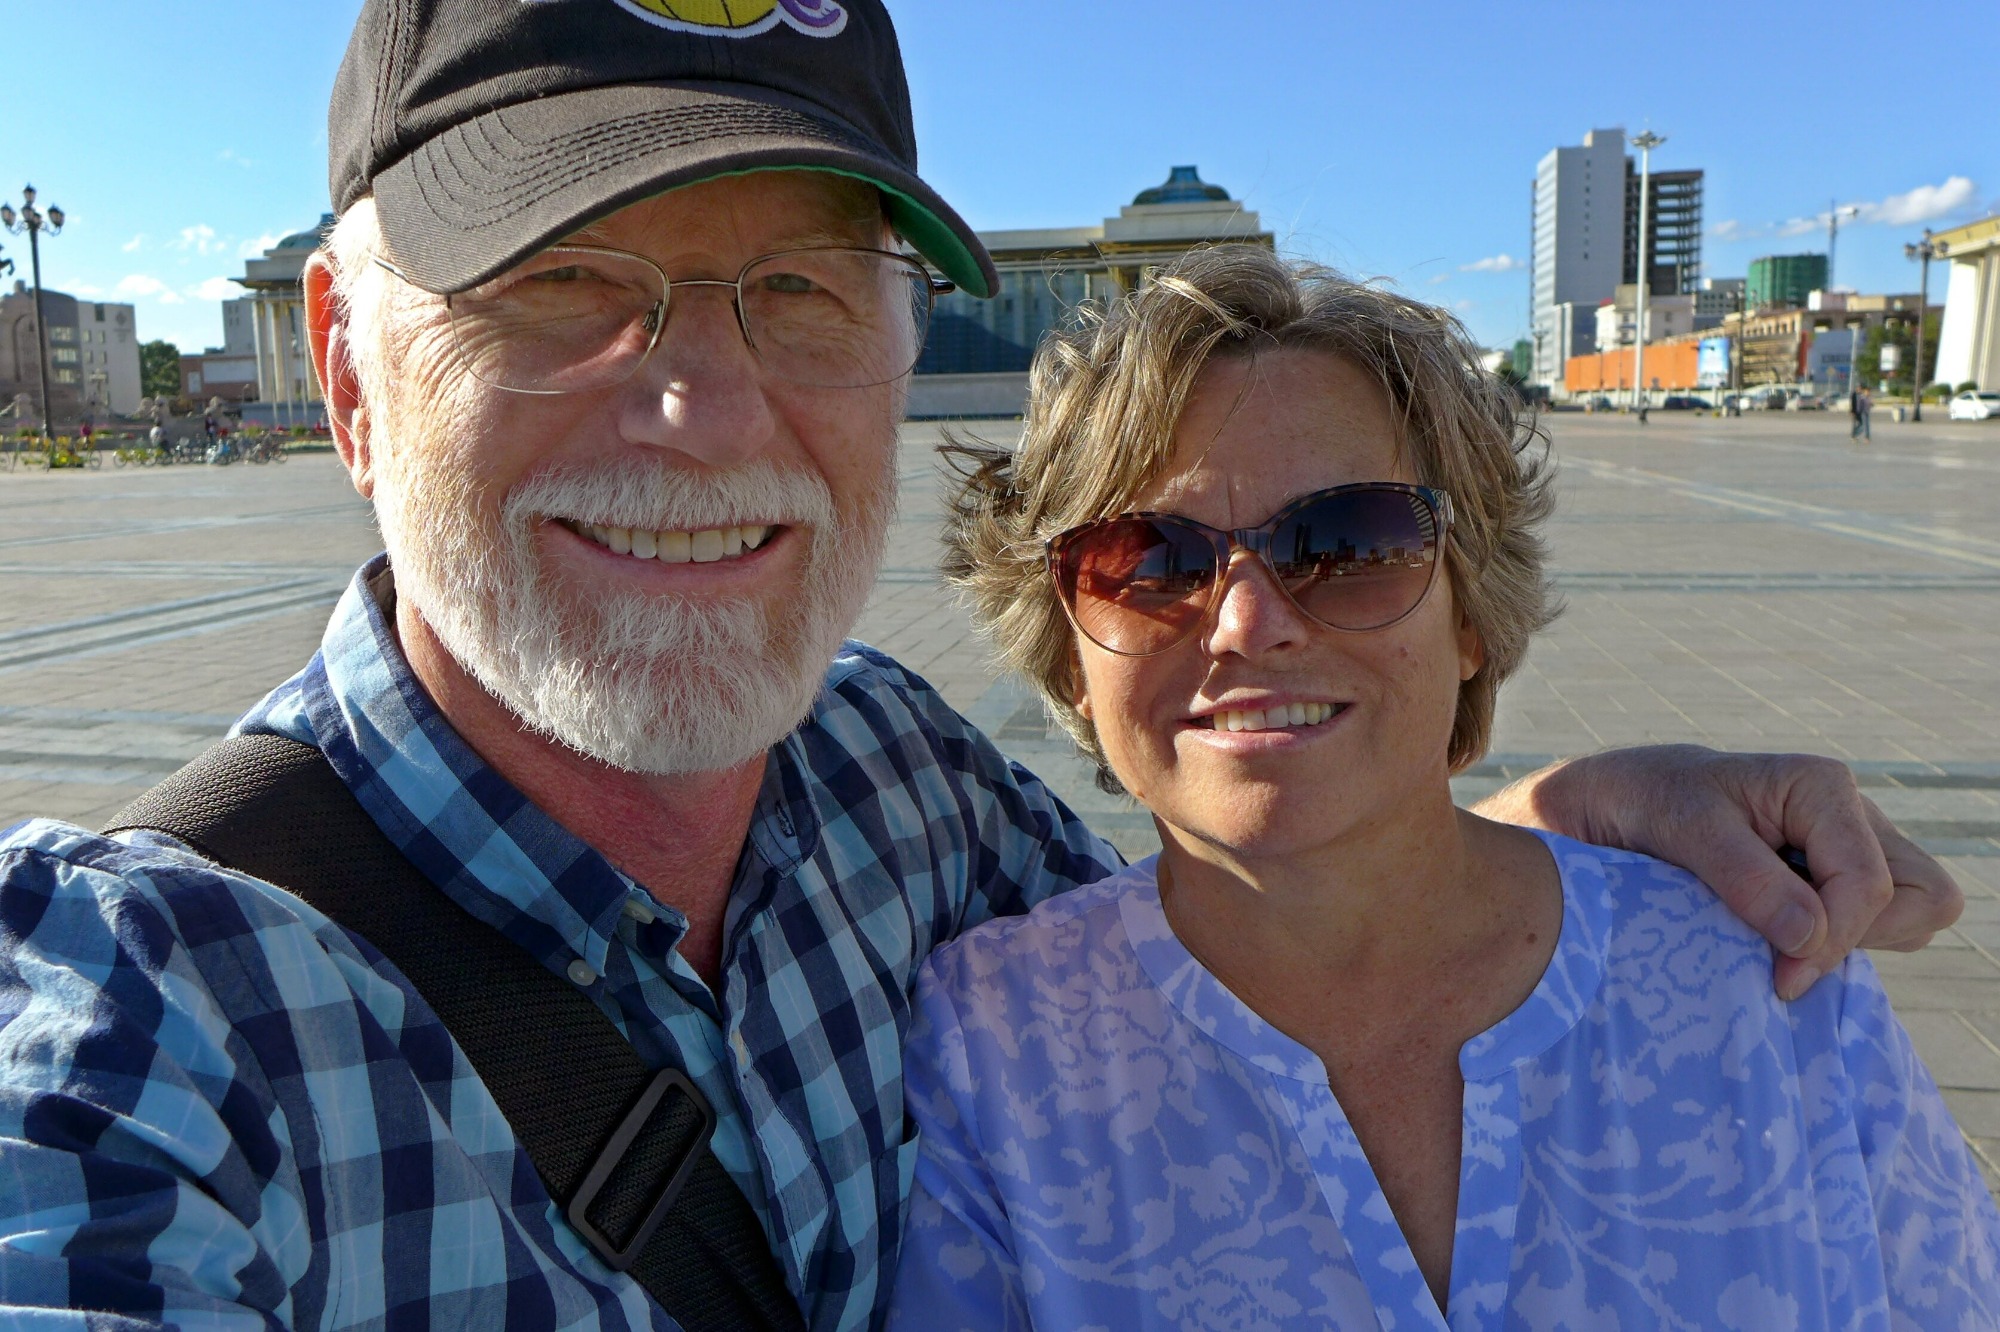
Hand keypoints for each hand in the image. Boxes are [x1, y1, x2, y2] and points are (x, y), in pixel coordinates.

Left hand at [1474, 745, 1963, 999]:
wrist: (1604, 807)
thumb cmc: (1639, 803)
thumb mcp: (1680, 829)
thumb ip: (1745, 878)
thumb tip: (1810, 936)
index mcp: (1821, 788)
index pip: (1871, 884)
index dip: (1833, 939)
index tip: (1779, 979)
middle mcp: (1847, 817)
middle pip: (1921, 898)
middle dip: (1864, 937)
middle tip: (1785, 957)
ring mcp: (1845, 852)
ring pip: (1913, 914)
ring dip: (1859, 944)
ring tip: (1781, 947)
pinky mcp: (1829, 884)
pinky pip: (1877, 928)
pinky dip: (1842, 948)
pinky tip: (1778, 948)